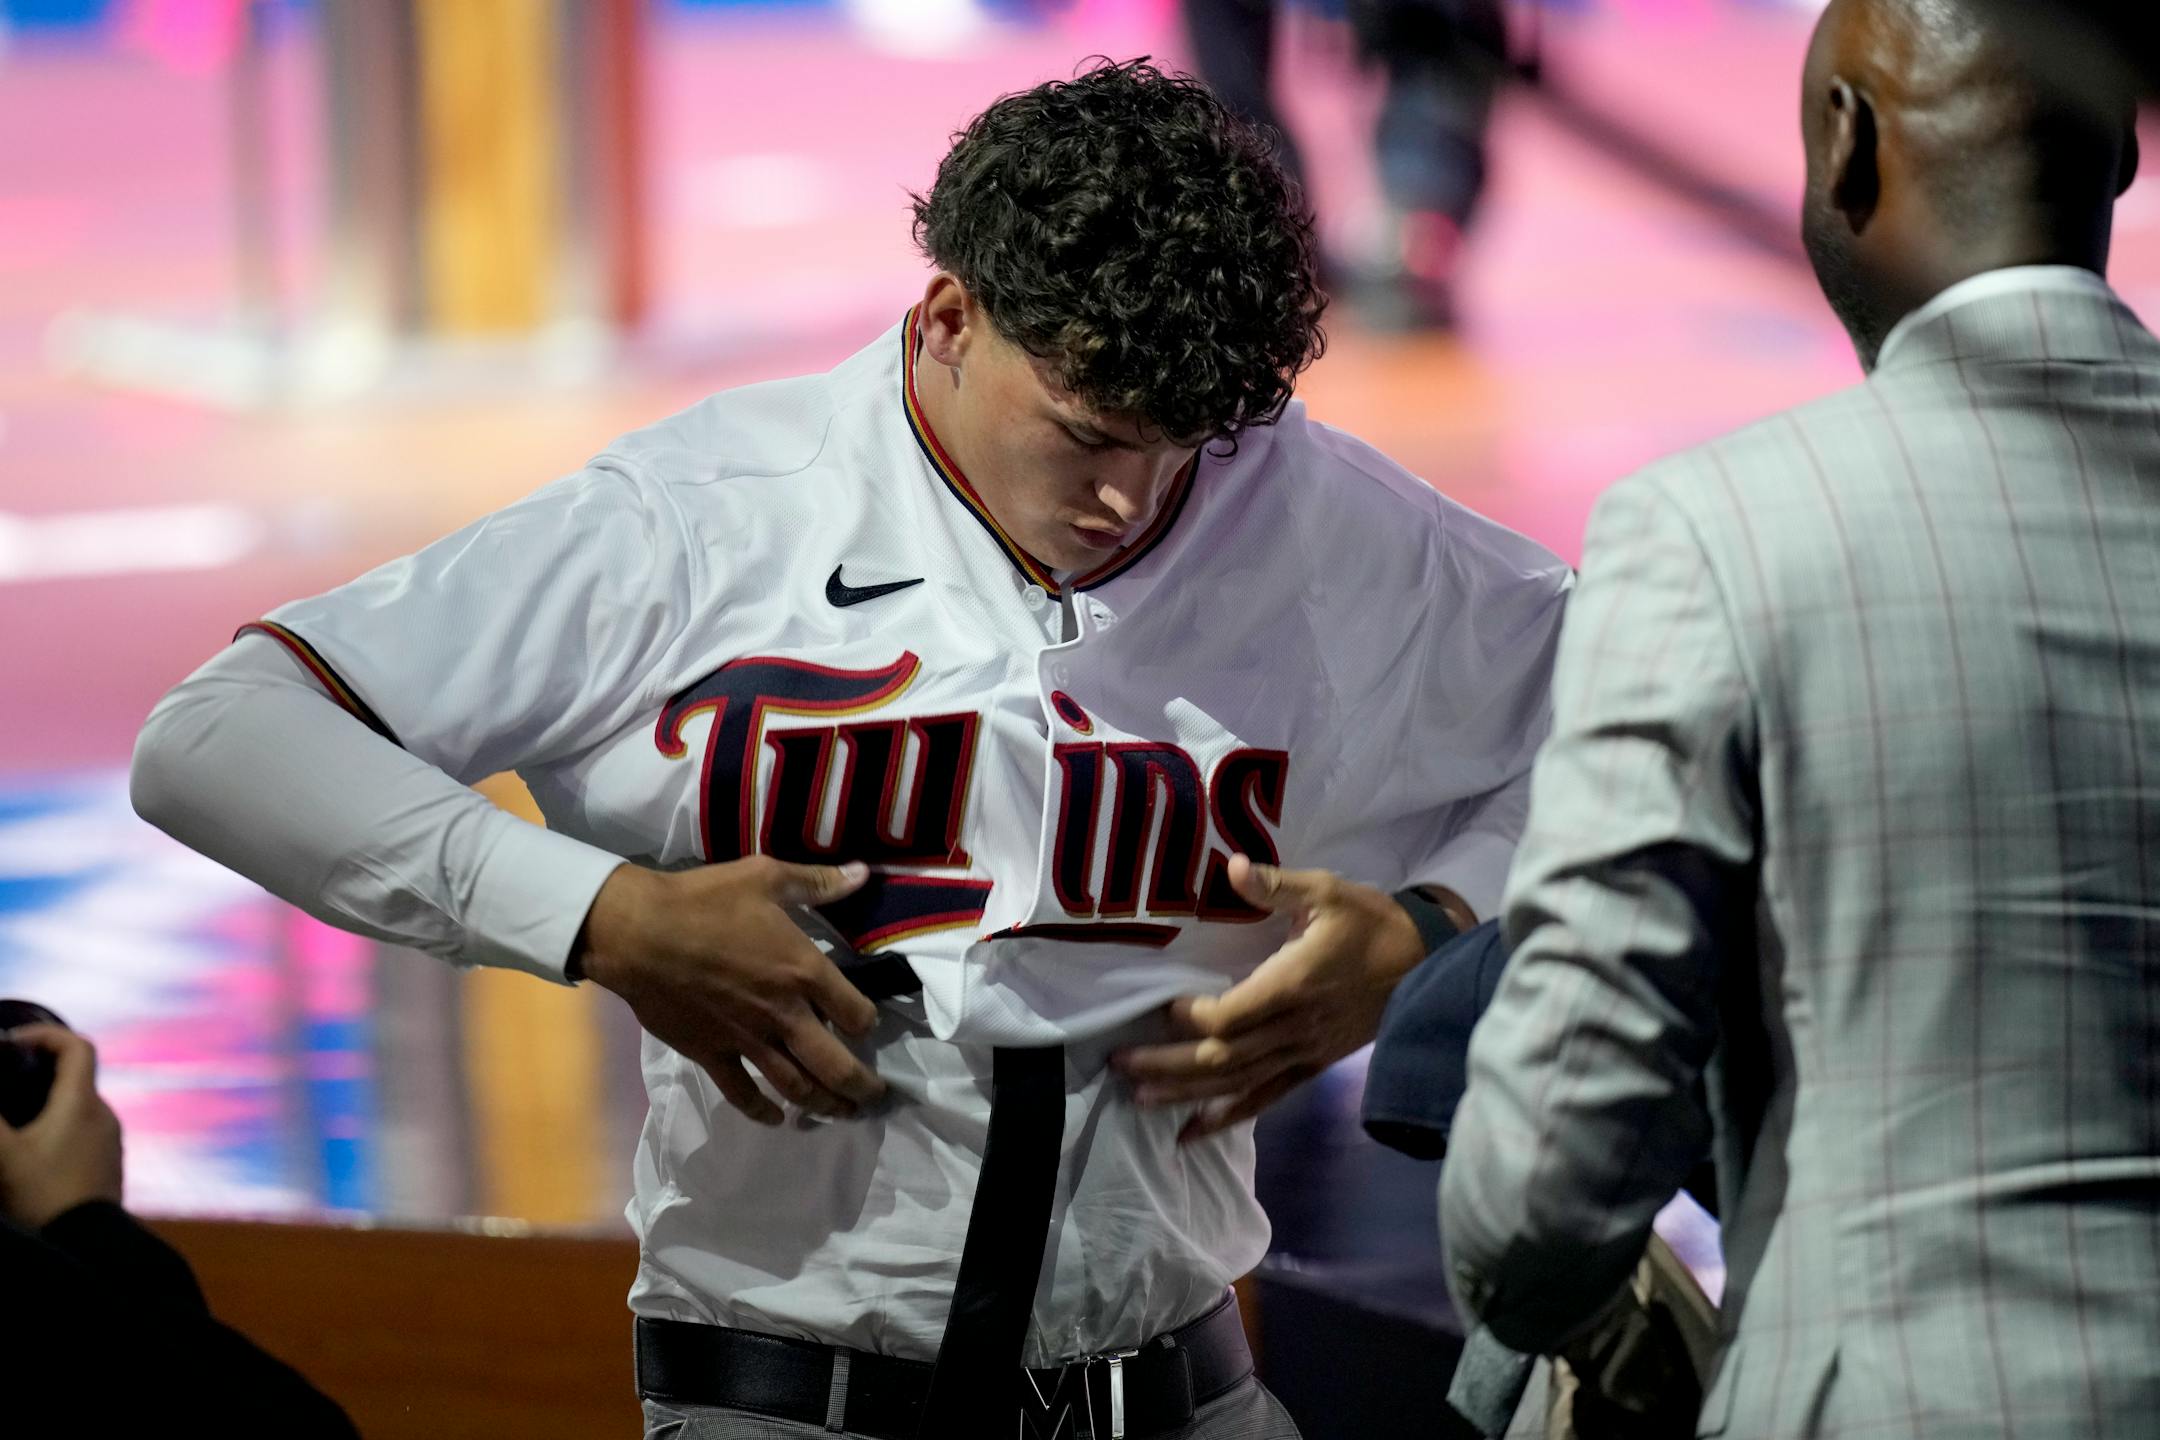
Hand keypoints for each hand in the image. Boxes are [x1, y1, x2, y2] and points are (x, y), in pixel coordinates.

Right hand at [0, 1025, 123, 1227]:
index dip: (44, 1034)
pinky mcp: (107, 1163)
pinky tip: (29, 1151)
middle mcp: (104, 1115)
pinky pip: (81, 1130)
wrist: (87, 1247)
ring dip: (43, 1102)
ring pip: (76, 1105)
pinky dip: (55, 1126)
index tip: (10, 1044)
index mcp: (82, 1104)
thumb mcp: (3, 1156)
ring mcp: (110, 1140)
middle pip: (74, 1075)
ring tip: (8, 1121)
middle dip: (35, 1071)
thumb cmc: (43, 1198)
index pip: (77, 1045)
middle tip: (0, 1082)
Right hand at [576, 857, 887, 1125]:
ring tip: (840, 1113)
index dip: (868, 1023)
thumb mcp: (766, 877)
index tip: (866, 1024)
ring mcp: (747, 1040)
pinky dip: (762, 1111)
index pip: (857, 1014)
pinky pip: (743, 1093)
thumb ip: (817, 882)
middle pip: (835, 1066)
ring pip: (796, 1087)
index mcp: (804, 972)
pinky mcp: (712, 1054)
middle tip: (873, 1098)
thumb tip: (864, 873)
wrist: (638, 933)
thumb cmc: (704, 901)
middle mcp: (784, 1015)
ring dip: (824, 1105)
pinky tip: (776, 1119)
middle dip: (861, 1088)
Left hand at [1114, 855, 1438, 1141]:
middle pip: (1222, 1058)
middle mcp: (1295, 1029)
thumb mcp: (1327, 892)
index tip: (1162, 1007)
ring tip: (1140, 1099)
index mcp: (1295, 985)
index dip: (1194, 1017)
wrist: (1426, 964)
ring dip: (1186, 1094)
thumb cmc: (1372, 924)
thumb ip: (1276, 885)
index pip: (1233, 1016)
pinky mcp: (1312, 1067)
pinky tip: (1192, 1132)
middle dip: (1168, 1064)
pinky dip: (1227, 1118)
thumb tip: (1233, 866)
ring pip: (1236, 1084)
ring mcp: (1304, 1054)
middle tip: (1121, 1065)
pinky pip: (1265, 1099)